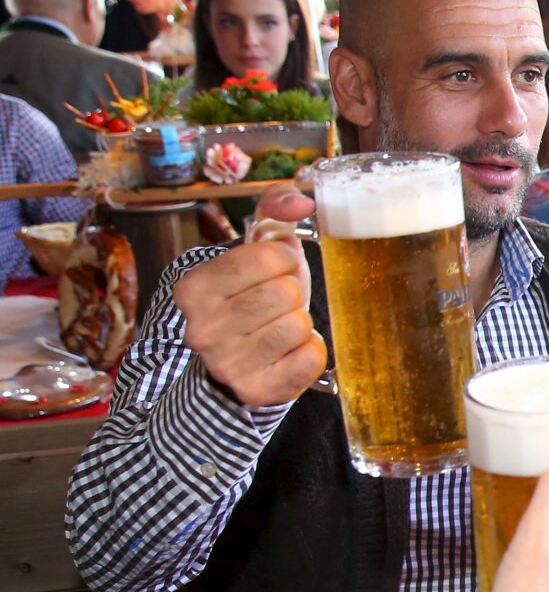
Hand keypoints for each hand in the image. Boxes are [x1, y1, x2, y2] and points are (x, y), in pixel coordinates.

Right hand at [174, 184, 325, 406]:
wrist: (240, 359)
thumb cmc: (253, 295)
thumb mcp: (257, 246)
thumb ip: (275, 208)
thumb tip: (303, 200)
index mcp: (194, 288)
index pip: (267, 256)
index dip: (283, 258)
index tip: (274, 269)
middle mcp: (202, 329)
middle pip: (284, 293)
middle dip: (292, 292)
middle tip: (277, 303)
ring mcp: (227, 365)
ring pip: (298, 325)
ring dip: (301, 322)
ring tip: (280, 326)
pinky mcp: (256, 391)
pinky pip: (311, 359)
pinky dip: (311, 350)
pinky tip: (290, 351)